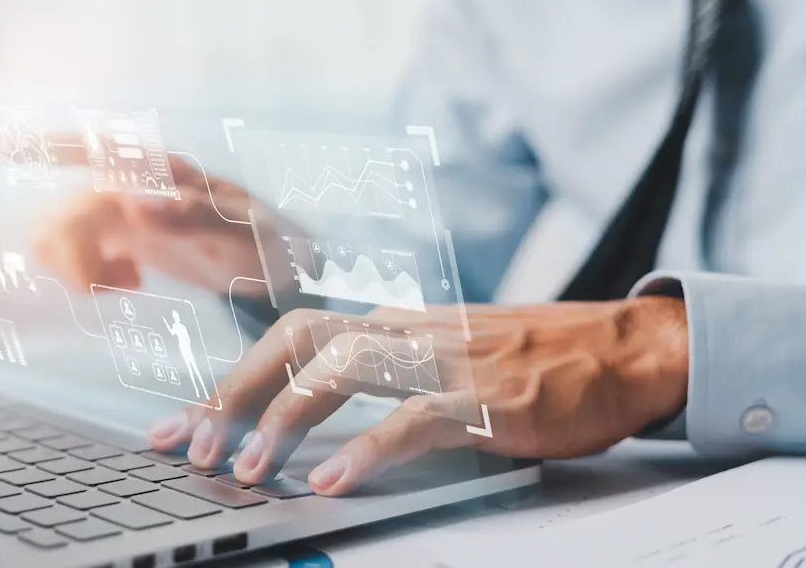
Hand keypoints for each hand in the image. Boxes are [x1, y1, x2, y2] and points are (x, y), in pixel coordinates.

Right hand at [32, 133, 286, 296]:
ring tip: (120, 285)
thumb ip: (194, 216)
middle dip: (72, 258)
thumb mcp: (242, 232)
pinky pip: (68, 252)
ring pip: (57, 232)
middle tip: (112, 289)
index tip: (1, 148)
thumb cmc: (261, 239)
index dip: (50, 145)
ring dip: (73, 268)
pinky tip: (123, 283)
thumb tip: (135, 204)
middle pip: (67, 213)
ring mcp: (119, 210)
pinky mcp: (115, 235)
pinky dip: (84, 276)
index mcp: (164, 173)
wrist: (266, 262)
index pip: (102, 149)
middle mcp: (134, 185)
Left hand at [147, 297, 688, 495]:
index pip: (290, 336)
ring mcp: (445, 361)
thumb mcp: (445, 354)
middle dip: (234, 393)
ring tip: (245, 470)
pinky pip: (412, 420)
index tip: (183, 421)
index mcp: (392, 324)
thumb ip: (387, 374)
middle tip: (188, 445)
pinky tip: (331, 481)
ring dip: (284, 420)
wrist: (621, 345)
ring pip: (342, 371)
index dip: (230, 378)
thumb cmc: (532, 356)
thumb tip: (320, 420)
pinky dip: (365, 450)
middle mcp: (407, 332)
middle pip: (296, 342)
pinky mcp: (486, 399)